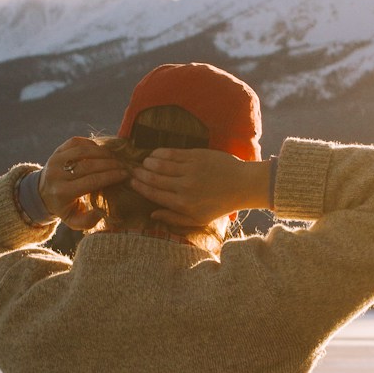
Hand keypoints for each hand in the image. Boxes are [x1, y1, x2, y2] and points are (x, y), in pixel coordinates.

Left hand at [38, 136, 127, 228]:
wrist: (42, 192)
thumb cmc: (64, 207)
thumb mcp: (73, 220)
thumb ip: (88, 222)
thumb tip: (101, 212)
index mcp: (62, 192)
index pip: (91, 181)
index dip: (111, 176)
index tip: (125, 175)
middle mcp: (57, 174)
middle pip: (89, 165)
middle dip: (111, 164)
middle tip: (125, 166)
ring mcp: (56, 159)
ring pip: (84, 151)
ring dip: (104, 153)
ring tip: (117, 158)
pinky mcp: (57, 150)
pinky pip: (77, 142)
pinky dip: (92, 144)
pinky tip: (102, 152)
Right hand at [128, 149, 270, 228]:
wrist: (242, 185)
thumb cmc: (219, 205)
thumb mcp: (198, 219)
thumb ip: (174, 218)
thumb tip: (152, 214)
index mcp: (182, 204)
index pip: (153, 194)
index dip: (139, 187)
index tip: (130, 182)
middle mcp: (184, 187)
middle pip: (153, 178)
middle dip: (139, 174)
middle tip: (131, 170)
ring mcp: (190, 170)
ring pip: (160, 164)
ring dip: (148, 162)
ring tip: (143, 162)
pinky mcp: (196, 156)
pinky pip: (172, 153)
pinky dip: (160, 153)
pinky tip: (154, 153)